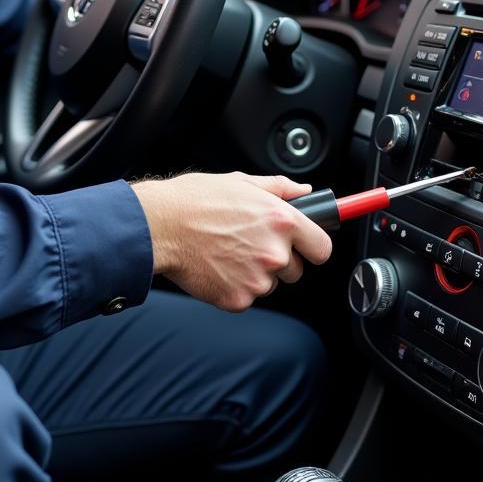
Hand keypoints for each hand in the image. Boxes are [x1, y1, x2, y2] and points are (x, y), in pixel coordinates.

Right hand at [131, 171, 332, 312]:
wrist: (159, 226)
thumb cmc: (195, 201)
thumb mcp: (242, 182)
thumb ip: (280, 188)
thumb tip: (304, 191)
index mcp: (282, 221)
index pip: (322, 248)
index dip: (313, 247)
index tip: (305, 247)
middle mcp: (275, 252)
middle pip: (296, 270)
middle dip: (278, 260)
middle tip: (249, 243)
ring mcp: (257, 279)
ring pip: (270, 284)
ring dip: (255, 274)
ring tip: (228, 252)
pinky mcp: (237, 299)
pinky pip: (246, 297)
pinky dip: (234, 287)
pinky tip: (217, 267)